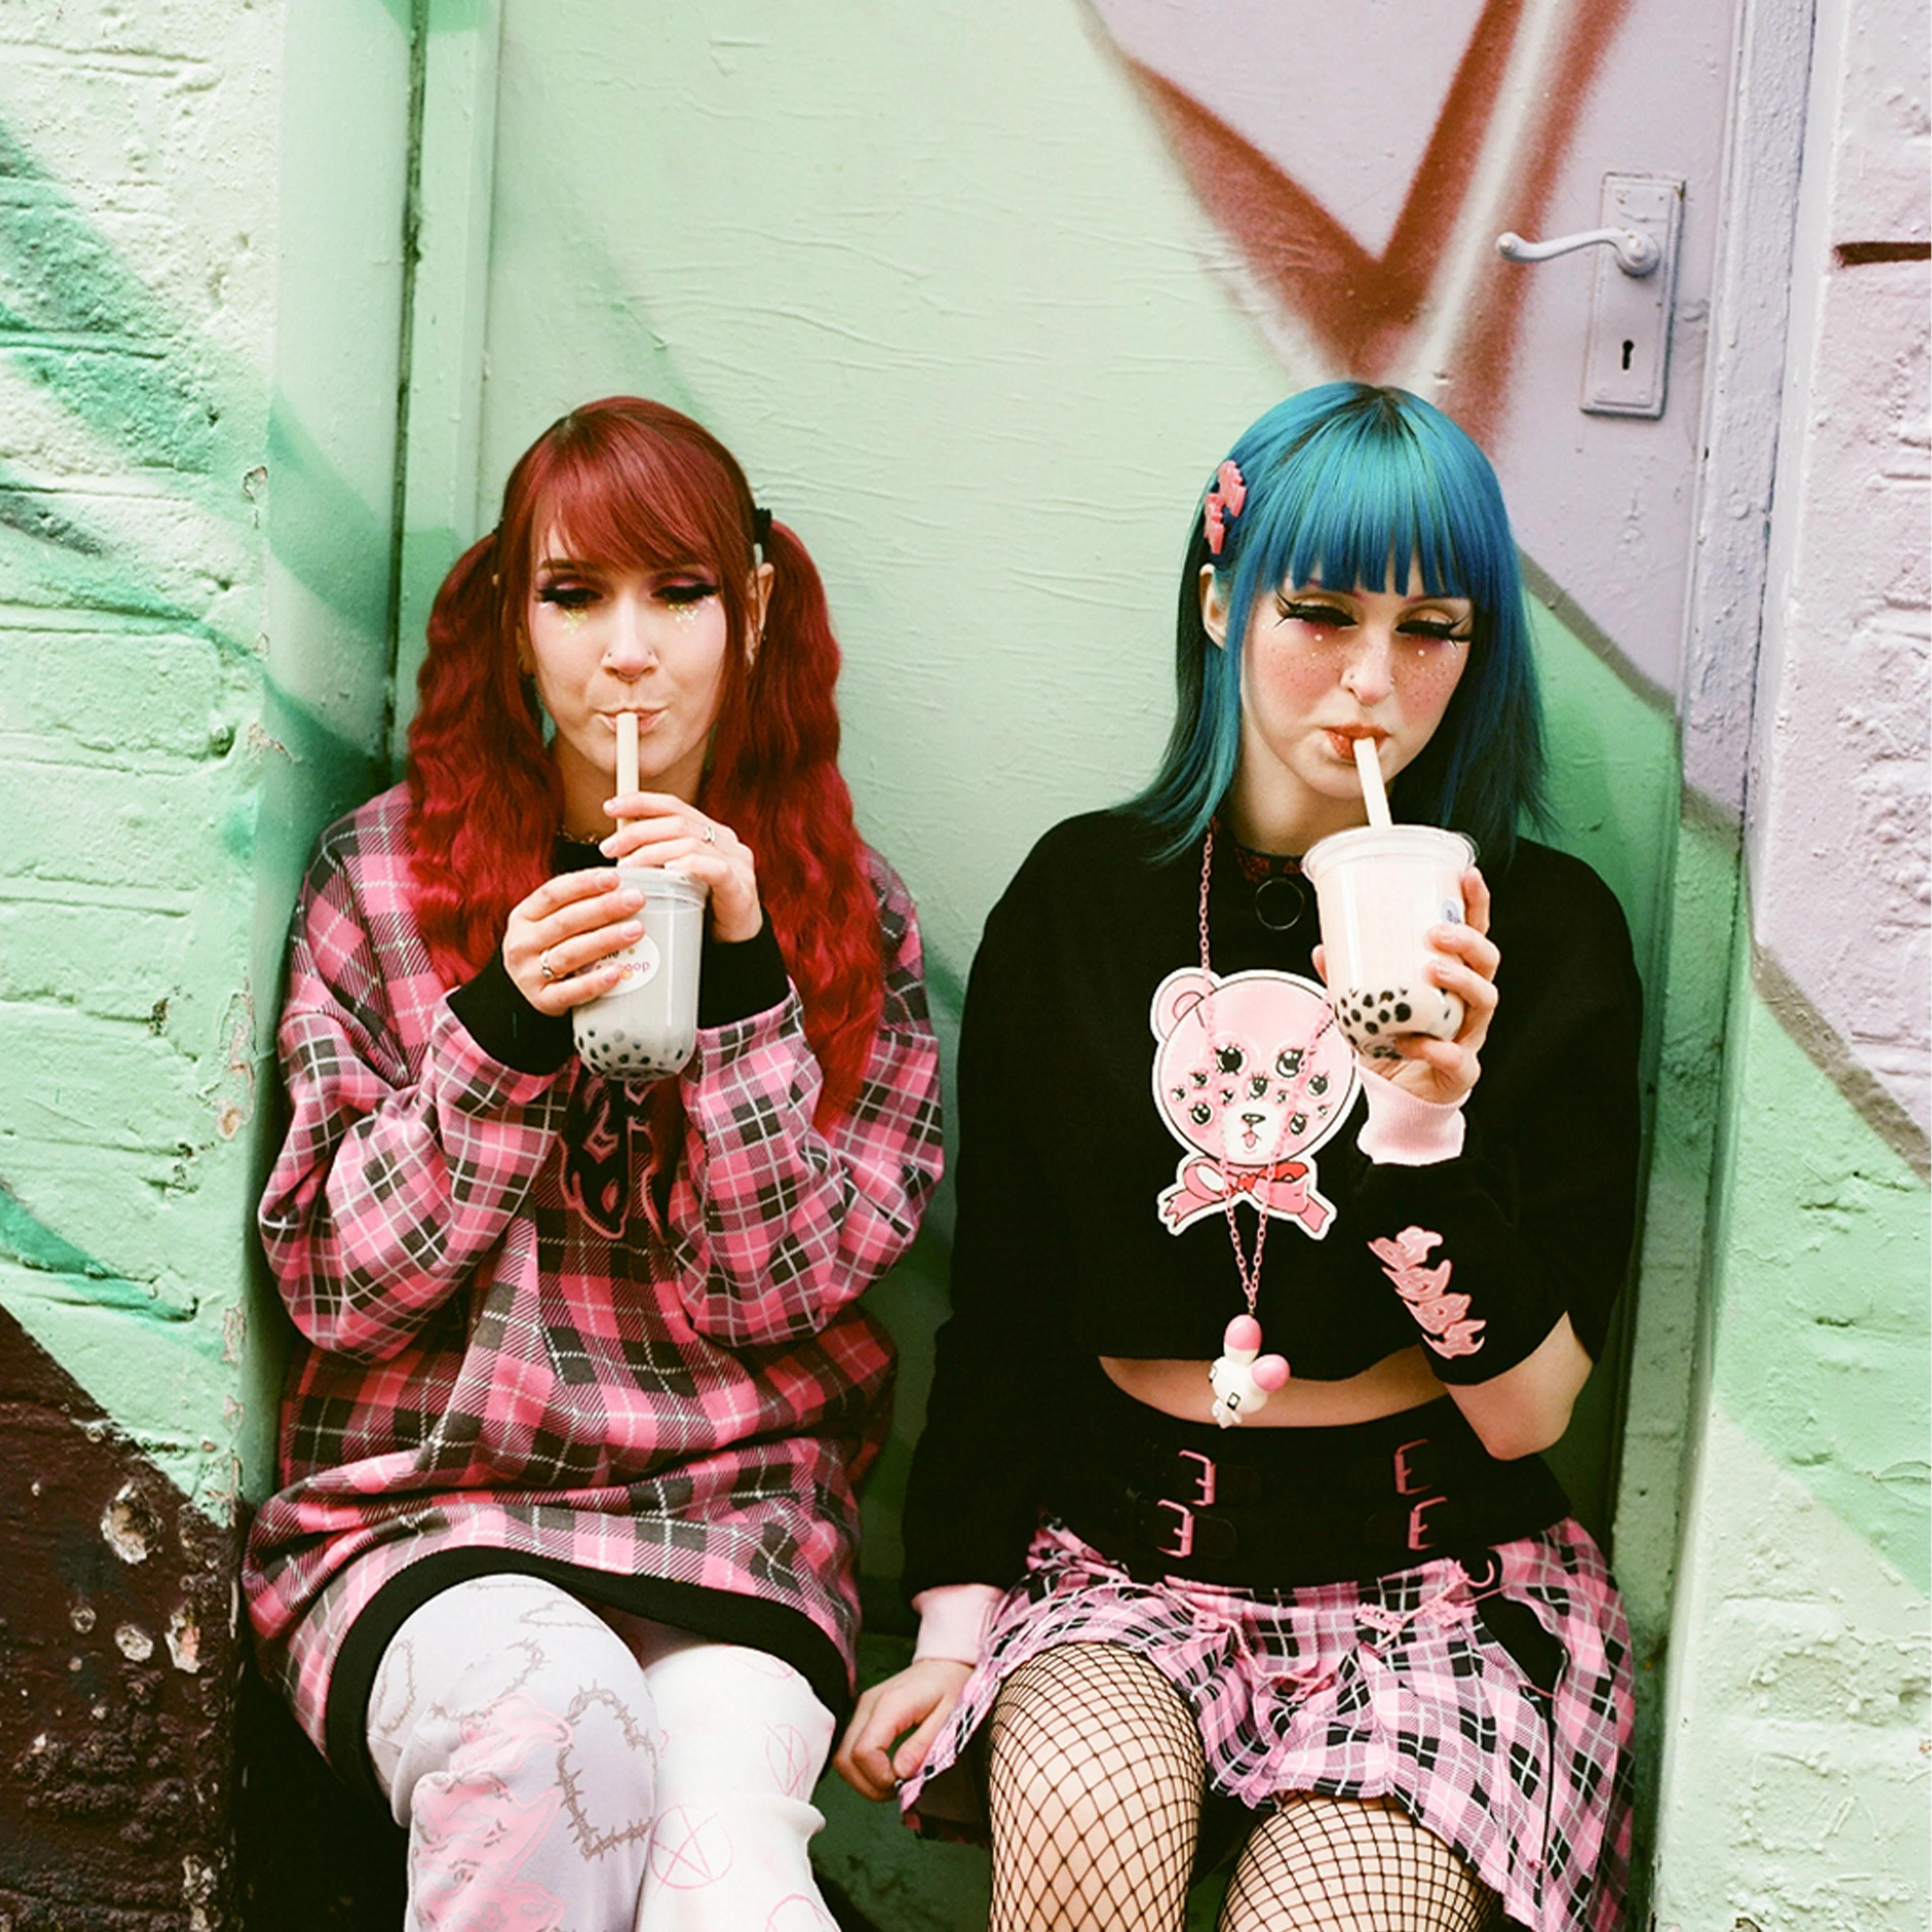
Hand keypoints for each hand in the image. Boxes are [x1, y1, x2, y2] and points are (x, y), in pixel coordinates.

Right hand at [502, 869, 644, 1011]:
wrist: (526, 990)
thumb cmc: (550, 947)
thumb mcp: (551, 922)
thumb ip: (579, 905)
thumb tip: (624, 887)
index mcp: (524, 916)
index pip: (553, 893)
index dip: (584, 884)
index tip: (614, 878)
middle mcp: (522, 943)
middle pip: (566, 921)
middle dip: (604, 908)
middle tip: (635, 900)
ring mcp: (529, 973)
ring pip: (569, 954)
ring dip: (605, 940)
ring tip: (636, 930)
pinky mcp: (542, 1000)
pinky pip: (570, 992)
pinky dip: (594, 982)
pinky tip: (617, 973)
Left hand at [600, 791, 762, 943]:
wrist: (735, 945)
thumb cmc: (701, 909)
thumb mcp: (676, 876)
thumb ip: (658, 856)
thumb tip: (616, 845)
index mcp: (710, 832)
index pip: (674, 806)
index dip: (641, 802)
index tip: (610, 807)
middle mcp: (726, 841)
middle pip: (677, 822)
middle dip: (638, 832)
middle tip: (609, 848)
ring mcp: (737, 862)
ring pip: (690, 843)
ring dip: (653, 852)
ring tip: (628, 867)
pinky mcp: (741, 887)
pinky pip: (715, 869)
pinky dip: (689, 866)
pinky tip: (667, 871)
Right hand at [832, 1658, 971, 1800]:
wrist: (943, 1664)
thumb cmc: (949, 1687)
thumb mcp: (947, 1717)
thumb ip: (922, 1746)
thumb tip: (900, 1774)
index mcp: (890, 1704)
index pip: (864, 1751)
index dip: (879, 1778)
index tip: (902, 1783)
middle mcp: (868, 1705)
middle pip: (845, 1758)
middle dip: (868, 1784)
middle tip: (896, 1789)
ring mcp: (861, 1708)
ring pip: (842, 1756)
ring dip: (862, 1779)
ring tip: (892, 1781)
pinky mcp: (862, 1714)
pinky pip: (849, 1748)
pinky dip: (861, 1767)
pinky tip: (884, 1769)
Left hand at [1314, 866, 1498, 1106]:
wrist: (1400, 1098)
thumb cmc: (1393, 1043)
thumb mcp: (1366, 1005)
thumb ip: (1346, 979)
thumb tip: (1322, 949)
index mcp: (1454, 979)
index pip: (1474, 935)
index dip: (1475, 905)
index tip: (1467, 875)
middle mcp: (1468, 1004)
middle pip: (1487, 962)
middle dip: (1468, 941)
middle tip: (1436, 933)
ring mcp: (1470, 1036)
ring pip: (1485, 1001)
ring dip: (1462, 980)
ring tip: (1433, 969)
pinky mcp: (1462, 1070)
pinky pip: (1460, 1058)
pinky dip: (1439, 1050)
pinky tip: (1418, 1043)